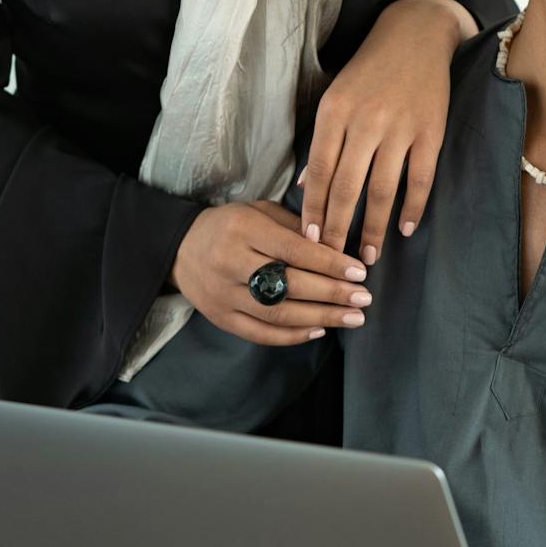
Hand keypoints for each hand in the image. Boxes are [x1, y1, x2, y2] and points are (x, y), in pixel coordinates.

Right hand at [171, 200, 371, 346]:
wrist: (181, 247)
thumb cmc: (231, 225)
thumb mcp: (260, 211)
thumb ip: (295, 227)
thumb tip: (334, 246)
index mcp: (243, 230)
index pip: (294, 250)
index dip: (329, 263)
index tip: (360, 272)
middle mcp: (231, 263)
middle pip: (289, 284)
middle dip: (332, 293)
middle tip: (364, 298)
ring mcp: (224, 295)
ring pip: (278, 313)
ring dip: (321, 318)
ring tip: (353, 317)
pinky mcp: (221, 318)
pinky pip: (261, 333)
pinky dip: (293, 335)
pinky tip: (320, 329)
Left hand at [298, 0, 475, 264]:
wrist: (415, 35)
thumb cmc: (368, 70)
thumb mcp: (334, 97)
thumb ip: (319, 142)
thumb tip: (301, 188)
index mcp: (334, 113)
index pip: (317, 173)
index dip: (312, 211)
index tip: (308, 241)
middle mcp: (365, 122)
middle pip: (346, 189)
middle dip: (337, 231)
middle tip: (332, 260)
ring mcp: (400, 128)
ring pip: (382, 191)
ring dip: (373, 228)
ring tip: (368, 255)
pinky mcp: (431, 132)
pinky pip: (420, 179)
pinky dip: (412, 207)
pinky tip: (404, 229)